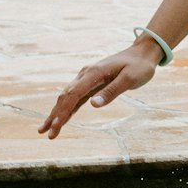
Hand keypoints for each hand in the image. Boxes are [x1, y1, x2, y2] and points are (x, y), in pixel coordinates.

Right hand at [38, 40, 160, 137]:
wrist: (142, 53)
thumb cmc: (139, 66)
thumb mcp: (130, 79)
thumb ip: (112, 91)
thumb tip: (93, 104)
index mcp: (94, 73)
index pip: (74, 94)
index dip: (64, 110)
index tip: (56, 125)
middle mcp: (86, 74)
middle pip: (66, 96)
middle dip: (55, 115)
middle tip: (46, 133)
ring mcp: (87, 78)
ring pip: (67, 97)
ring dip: (56, 113)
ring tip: (45, 130)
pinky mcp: (91, 83)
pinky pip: (75, 98)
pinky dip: (66, 109)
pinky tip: (60, 120)